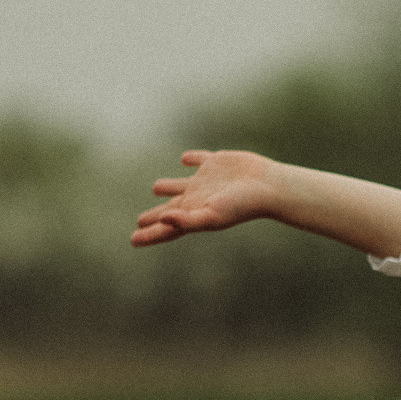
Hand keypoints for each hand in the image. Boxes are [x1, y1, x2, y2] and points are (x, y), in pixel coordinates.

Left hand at [131, 150, 289, 246]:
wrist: (268, 187)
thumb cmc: (241, 205)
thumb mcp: (212, 216)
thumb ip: (187, 220)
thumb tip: (163, 219)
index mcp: (193, 213)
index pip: (166, 227)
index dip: (149, 234)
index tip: (133, 240)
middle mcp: (197, 198)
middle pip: (170, 209)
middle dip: (155, 216)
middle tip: (141, 221)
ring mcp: (206, 181)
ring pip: (181, 184)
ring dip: (168, 186)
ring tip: (157, 188)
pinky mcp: (217, 163)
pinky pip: (199, 160)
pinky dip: (191, 159)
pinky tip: (185, 159)